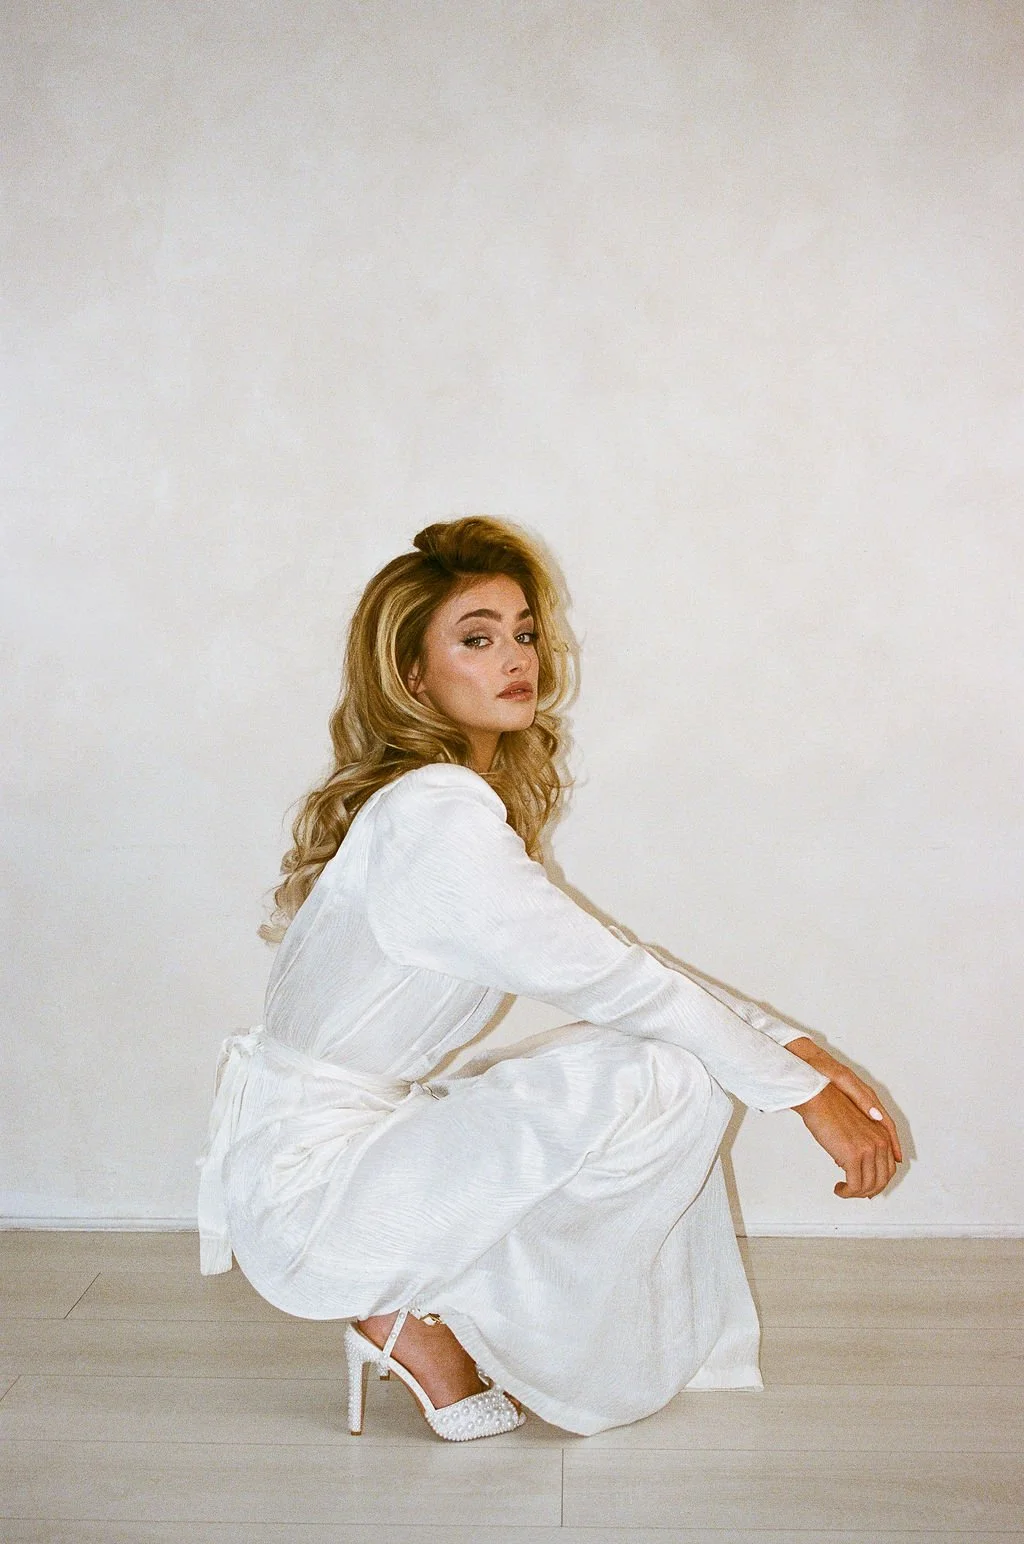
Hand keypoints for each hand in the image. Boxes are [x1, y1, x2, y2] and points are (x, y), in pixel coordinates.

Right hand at [786, 1039, 901, 1198]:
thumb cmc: (829, 1106)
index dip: (881, 1180)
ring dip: (856, 1193)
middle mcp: (879, 1142)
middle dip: (870, 1190)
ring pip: (869, 1185)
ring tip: (845, 1191)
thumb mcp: (853, 1125)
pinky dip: (847, 1192)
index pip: (890, 1165)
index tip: (871, 1188)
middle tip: (857, 1193)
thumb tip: (851, 1163)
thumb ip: (860, 1142)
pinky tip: (839, 1188)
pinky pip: (855, 1185)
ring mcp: (868, 1149)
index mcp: (881, 1133)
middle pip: (883, 1178)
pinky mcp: (853, 1155)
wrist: (818, 1097)